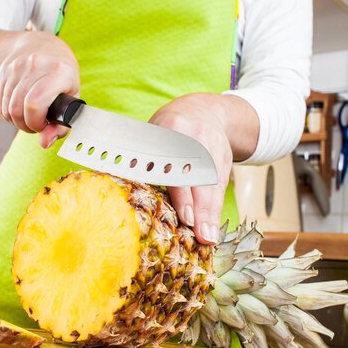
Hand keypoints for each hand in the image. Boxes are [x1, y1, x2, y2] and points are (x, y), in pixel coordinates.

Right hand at [0, 31, 79, 148]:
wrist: (43, 45)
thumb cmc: (62, 76)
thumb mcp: (72, 98)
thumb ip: (61, 126)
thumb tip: (44, 143)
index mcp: (58, 71)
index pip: (35, 104)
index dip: (36, 122)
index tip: (43, 124)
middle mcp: (35, 64)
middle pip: (18, 109)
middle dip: (25, 125)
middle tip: (35, 124)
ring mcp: (16, 66)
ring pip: (7, 108)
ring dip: (16, 120)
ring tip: (28, 117)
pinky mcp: (3, 70)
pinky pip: (0, 102)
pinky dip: (8, 112)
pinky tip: (19, 108)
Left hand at [149, 95, 235, 244]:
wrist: (204, 111)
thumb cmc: (169, 131)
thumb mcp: (153, 133)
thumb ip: (143, 158)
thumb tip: (122, 181)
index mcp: (171, 129)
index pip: (176, 164)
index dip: (182, 192)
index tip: (186, 216)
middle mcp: (195, 137)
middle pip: (198, 177)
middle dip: (200, 207)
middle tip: (200, 234)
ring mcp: (213, 147)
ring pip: (212, 184)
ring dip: (210, 213)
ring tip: (208, 237)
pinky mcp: (225, 157)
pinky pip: (220, 186)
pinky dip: (216, 208)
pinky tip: (213, 226)